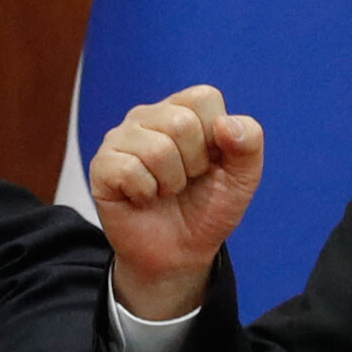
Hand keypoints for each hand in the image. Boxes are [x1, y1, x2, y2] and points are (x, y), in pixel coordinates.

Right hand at [89, 84, 263, 320]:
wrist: (179, 253)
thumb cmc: (207, 208)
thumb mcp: (243, 178)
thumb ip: (249, 143)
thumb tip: (225, 123)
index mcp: (183, 109)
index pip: (203, 98)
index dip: (216, 137)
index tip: (210, 161)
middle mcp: (149, 116)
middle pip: (181, 123)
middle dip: (194, 164)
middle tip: (186, 180)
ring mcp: (121, 138)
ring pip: (157, 149)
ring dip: (170, 183)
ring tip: (165, 191)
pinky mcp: (102, 164)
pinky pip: (130, 170)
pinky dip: (146, 194)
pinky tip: (143, 197)